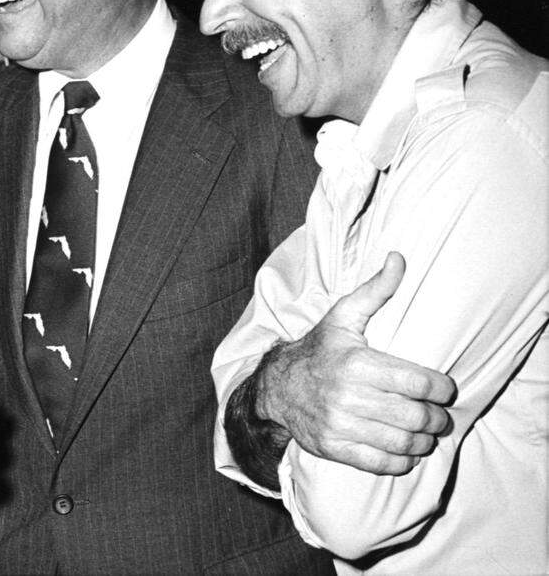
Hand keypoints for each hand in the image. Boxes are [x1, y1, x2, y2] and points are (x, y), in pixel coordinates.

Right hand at [257, 252, 455, 474]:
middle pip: (416, 415)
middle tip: (439, 415)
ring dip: (424, 441)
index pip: (419, 382)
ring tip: (426, 433)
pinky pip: (381, 463)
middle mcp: (348, 395)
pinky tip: (407, 451)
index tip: (444, 389)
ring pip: (402, 442)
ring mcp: (339, 424)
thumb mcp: (343, 316)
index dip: (442, 389)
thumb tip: (399, 258)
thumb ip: (376, 290)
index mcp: (357, 363)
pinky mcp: (334, 447)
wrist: (277, 386)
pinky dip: (402, 461)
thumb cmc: (320, 349)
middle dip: (437, 418)